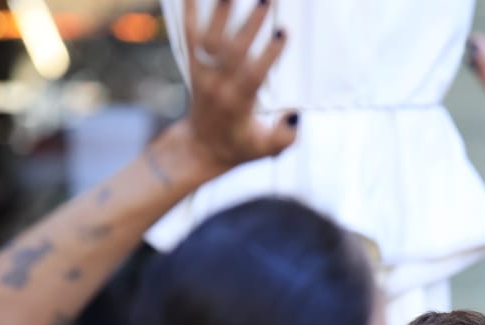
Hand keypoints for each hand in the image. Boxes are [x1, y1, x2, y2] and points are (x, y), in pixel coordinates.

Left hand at [180, 0, 296, 172]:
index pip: (254, 75)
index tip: (283, 32)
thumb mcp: (265, 149)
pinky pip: (190, 35)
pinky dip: (190, 13)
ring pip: (210, 37)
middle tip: (266, 0)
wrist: (201, 148)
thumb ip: (284, 136)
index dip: (269, 54)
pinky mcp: (194, 65)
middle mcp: (218, 85)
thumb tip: (295, 116)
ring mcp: (203, 73)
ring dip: (221, 10)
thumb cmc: (239, 147)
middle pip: (233, 50)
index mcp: (238, 104)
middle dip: (250, 23)